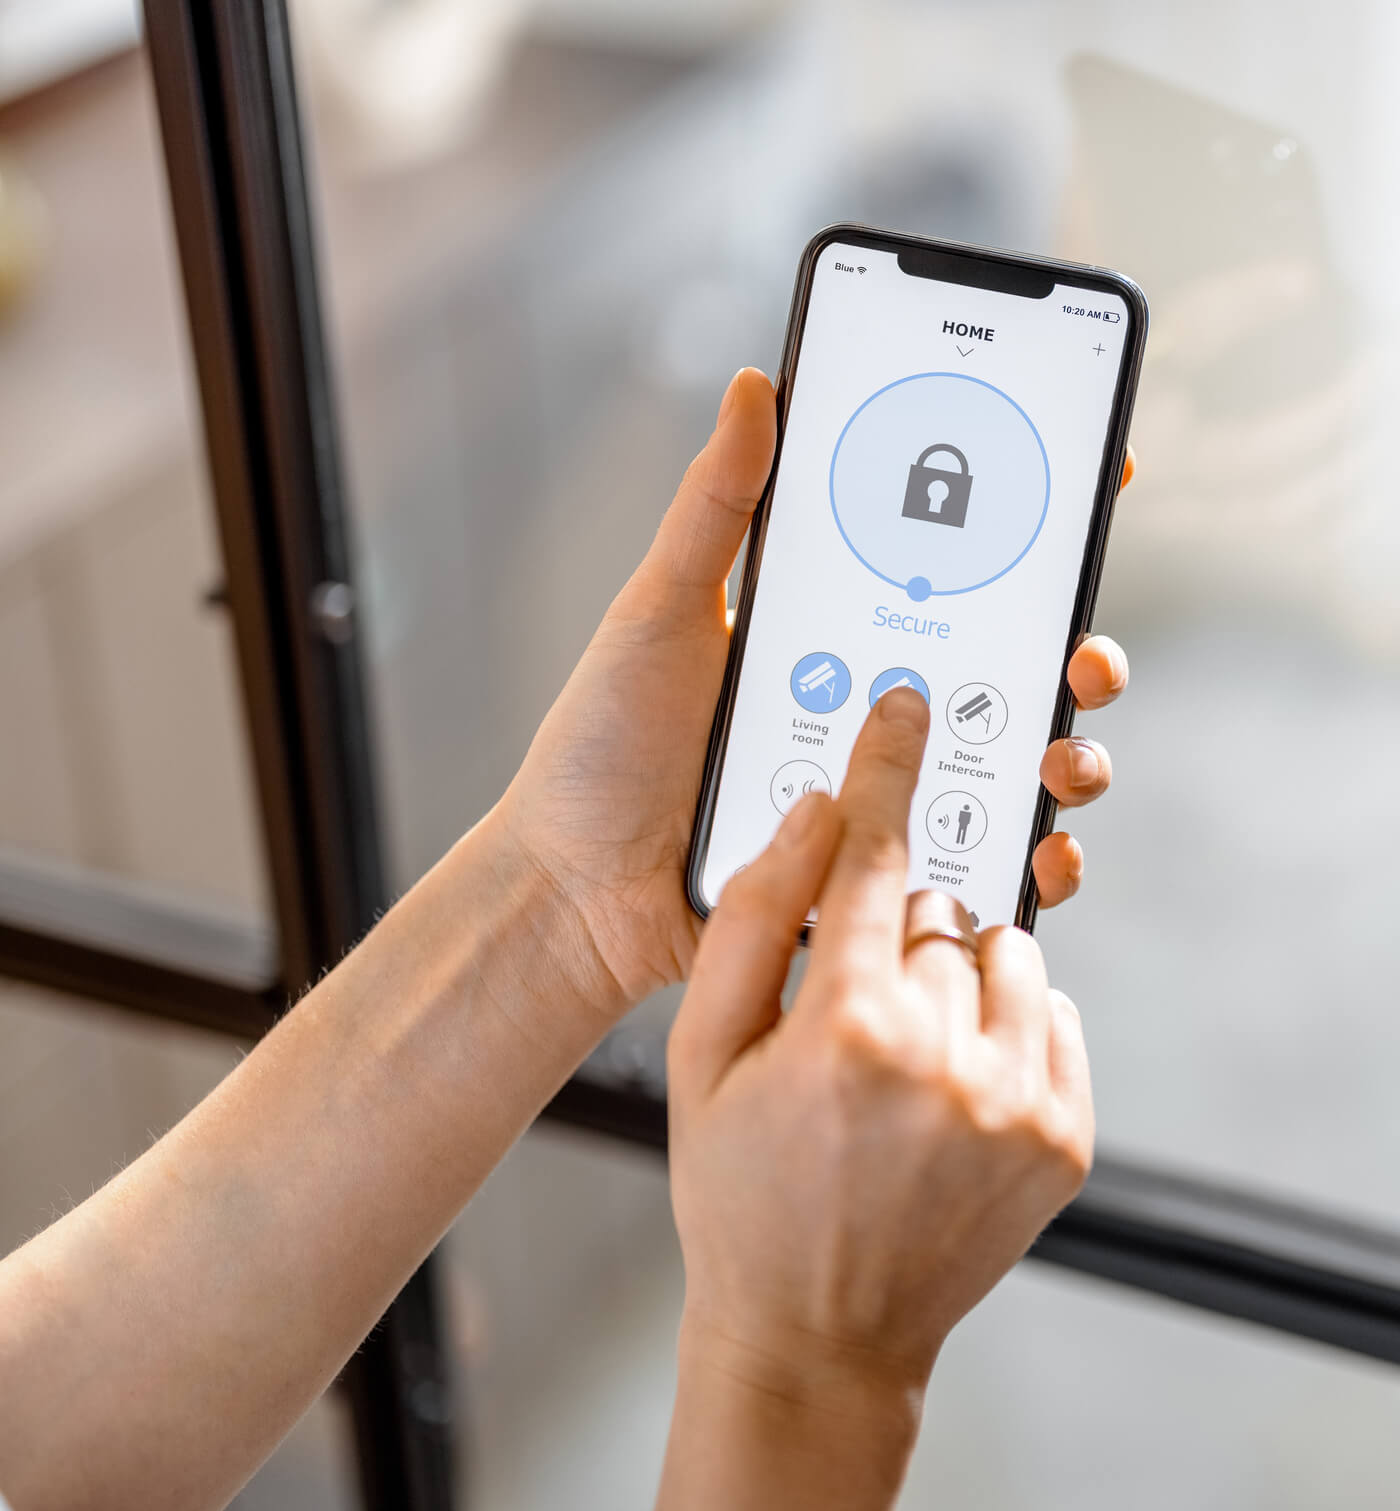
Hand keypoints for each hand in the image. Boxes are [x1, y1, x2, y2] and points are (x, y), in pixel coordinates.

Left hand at [497, 369, 1133, 1013]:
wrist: (575, 888)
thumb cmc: (605, 745)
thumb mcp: (659, 613)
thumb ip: (714, 511)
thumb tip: (753, 384)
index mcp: (835, 632)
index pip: (949, 566)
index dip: (1030, 522)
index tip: (1097, 470)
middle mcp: (874, 708)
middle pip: (1007, 667)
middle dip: (1075, 650)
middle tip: (1084, 653)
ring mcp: (884, 791)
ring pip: (1012, 765)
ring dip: (1069, 756)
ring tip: (1061, 760)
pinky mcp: (880, 872)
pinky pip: (978, 862)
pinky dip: (1030, 861)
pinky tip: (1040, 854)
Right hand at [660, 692, 1091, 1508]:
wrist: (817, 1334)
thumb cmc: (739, 1188)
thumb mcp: (700, 1052)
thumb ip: (752, 919)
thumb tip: (812, 814)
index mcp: (846, 1027)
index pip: (875, 855)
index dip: (885, 770)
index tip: (902, 708)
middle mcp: (948, 1057)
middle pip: (938, 910)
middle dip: (895, 930)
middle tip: (851, 1000)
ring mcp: (1019, 1101)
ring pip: (1005, 954)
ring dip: (956, 972)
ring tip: (899, 1047)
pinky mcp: (1065, 1136)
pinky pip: (1052, 1016)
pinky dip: (1005, 1024)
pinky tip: (948, 1081)